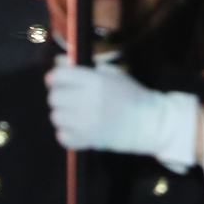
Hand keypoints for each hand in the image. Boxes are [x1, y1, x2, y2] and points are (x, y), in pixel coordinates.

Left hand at [47, 58, 199, 171]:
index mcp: (95, 82)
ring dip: (64, 114)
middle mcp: (87, 101)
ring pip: (56, 117)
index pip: (58, 75)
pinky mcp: (86, 141)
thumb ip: (84, 67)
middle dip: (60, 95)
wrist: (150, 122)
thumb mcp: (113, 74)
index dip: (56, 75)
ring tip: (77, 113)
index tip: (60, 79)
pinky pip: (62, 136)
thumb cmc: (132, 94)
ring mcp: (85, 123)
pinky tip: (78, 128)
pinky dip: (67, 133)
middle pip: (54, 97)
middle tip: (71, 97)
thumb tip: (59, 62)